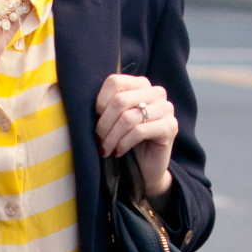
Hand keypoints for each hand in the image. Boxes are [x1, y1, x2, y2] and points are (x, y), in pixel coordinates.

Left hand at [95, 73, 177, 201]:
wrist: (144, 169)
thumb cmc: (123, 141)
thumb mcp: (111, 120)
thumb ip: (103, 106)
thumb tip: (81, 102)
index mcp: (140, 84)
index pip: (114, 82)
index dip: (99, 103)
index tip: (94, 121)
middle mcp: (156, 92)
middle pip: (120, 100)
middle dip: (104, 124)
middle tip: (98, 140)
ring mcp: (166, 108)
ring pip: (128, 117)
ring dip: (112, 137)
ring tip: (106, 149)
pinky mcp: (171, 126)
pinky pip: (139, 131)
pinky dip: (124, 143)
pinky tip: (118, 152)